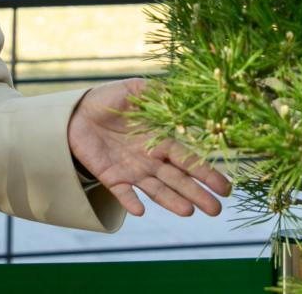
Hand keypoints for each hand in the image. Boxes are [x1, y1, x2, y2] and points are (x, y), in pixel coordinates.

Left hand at [68, 78, 230, 217]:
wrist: (76, 113)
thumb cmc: (109, 100)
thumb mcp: (134, 90)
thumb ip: (156, 92)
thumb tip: (179, 89)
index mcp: (160, 141)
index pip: (188, 159)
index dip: (205, 172)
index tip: (225, 188)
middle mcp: (150, 160)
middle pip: (178, 180)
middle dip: (197, 193)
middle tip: (215, 210)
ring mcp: (132, 170)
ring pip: (156, 189)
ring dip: (171, 201)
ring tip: (188, 212)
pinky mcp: (111, 176)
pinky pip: (122, 192)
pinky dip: (130, 201)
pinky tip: (140, 210)